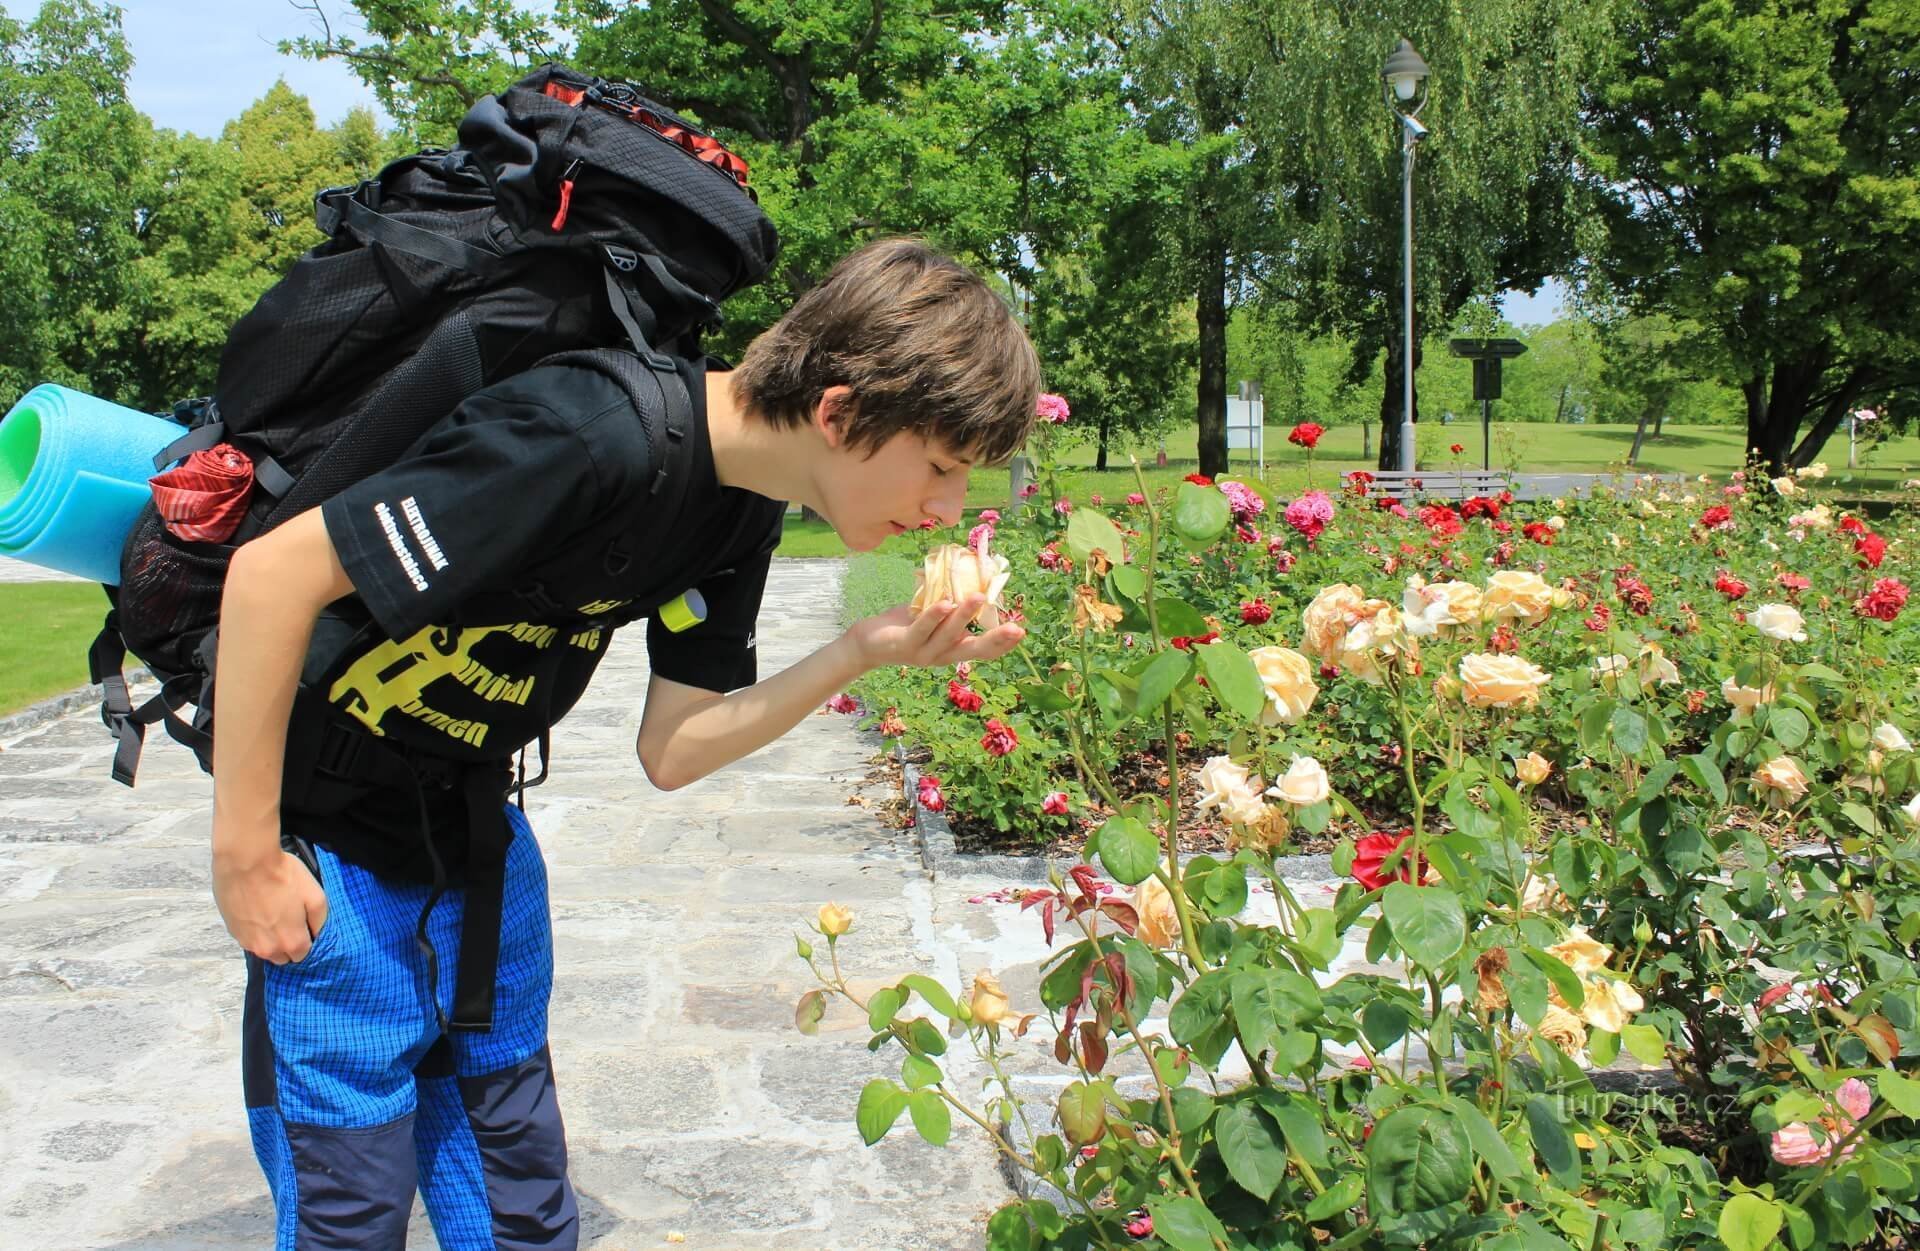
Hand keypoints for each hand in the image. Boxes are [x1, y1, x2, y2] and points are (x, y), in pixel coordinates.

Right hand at [212, 843, 328, 963]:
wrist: (245, 862)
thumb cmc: (282, 876)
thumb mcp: (315, 895)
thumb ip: (320, 921)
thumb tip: (317, 934)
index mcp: (292, 943)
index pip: (303, 954)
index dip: (306, 939)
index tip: (304, 924)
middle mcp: (268, 949)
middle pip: (283, 956)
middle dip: (288, 942)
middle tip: (289, 917)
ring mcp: (247, 942)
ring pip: (265, 949)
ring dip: (270, 937)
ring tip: (271, 911)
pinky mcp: (232, 931)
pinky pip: (249, 938)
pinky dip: (254, 929)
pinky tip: (256, 909)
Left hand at [846, 594, 1026, 669]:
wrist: (867, 643)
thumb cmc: (904, 625)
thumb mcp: (932, 614)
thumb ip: (951, 604)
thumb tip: (972, 578)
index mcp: (952, 649)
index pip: (983, 651)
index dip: (1002, 644)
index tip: (1022, 631)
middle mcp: (942, 655)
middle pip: (973, 650)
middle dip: (996, 640)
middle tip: (1017, 629)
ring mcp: (923, 653)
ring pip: (949, 635)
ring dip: (964, 616)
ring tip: (978, 597)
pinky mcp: (905, 644)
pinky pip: (922, 629)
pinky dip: (934, 616)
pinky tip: (945, 603)